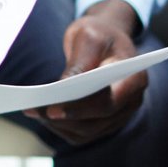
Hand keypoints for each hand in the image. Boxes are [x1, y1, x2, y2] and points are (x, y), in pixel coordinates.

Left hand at [29, 0, 146, 144]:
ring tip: (33, 111)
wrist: (107, 37)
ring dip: (59, 125)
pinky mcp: (105, 122)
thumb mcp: (88, 37)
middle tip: (34, 110)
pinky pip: (83, 133)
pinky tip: (42, 115)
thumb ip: (79, 62)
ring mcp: (119, 115)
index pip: (107, 103)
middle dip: (63, 117)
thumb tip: (63, 87)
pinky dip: (61, 127)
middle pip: (96, 121)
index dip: (79, 109)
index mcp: (134, 79)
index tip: (52, 109)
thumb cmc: (99, 33)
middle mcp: (131, 102)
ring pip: (87, 131)